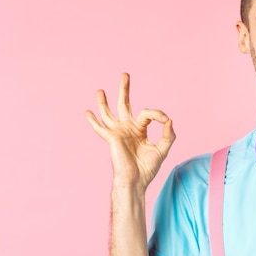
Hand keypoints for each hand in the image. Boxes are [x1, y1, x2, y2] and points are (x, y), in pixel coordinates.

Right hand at [84, 73, 175, 191]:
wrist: (136, 180)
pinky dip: (93, 121)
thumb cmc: (148, 168)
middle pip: (124, 104)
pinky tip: (87, 112)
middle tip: (125, 74)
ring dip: (104, 102)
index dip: (158, 114)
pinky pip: (100, 128)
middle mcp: (127, 128)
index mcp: (140, 130)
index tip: (165, 120)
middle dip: (124, 90)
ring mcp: (118, 132)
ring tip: (100, 90)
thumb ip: (168, 135)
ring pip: (109, 113)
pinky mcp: (111, 138)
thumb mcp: (162, 149)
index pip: (148, 114)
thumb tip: (169, 120)